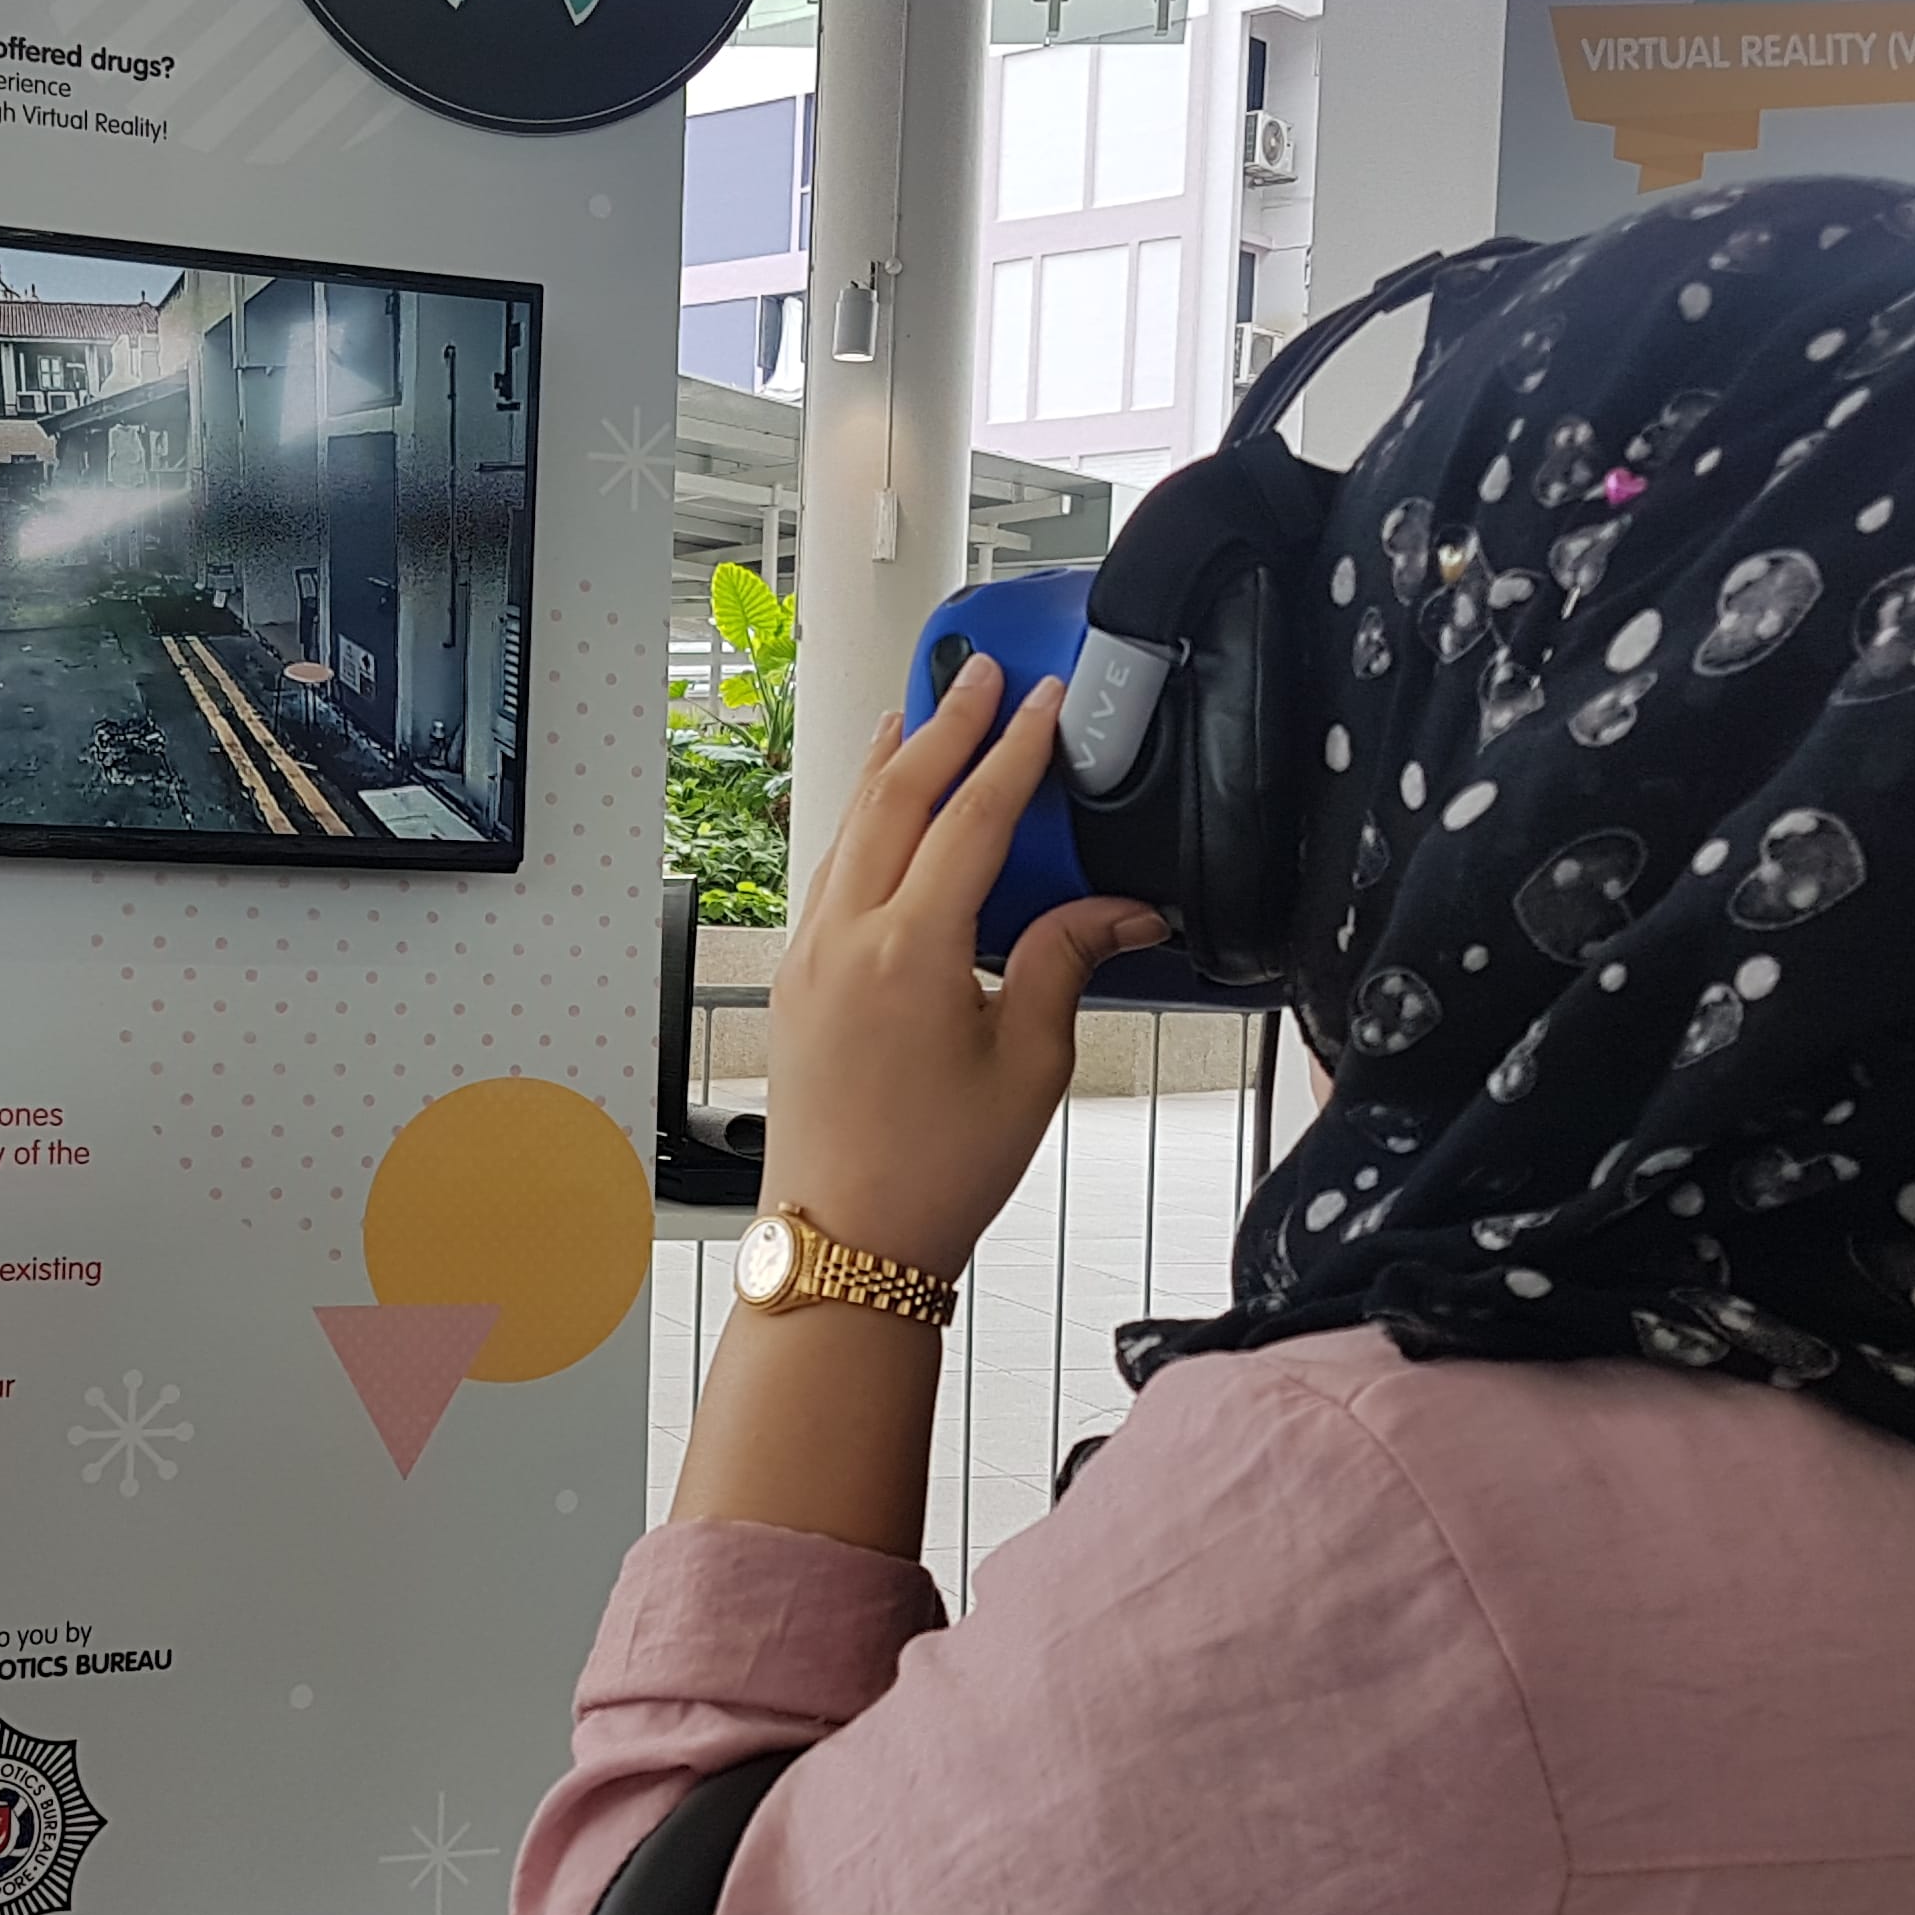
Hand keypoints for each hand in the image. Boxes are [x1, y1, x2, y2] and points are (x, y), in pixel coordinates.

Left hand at [761, 655, 1165, 1280]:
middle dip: (942, 727)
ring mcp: (809, 957)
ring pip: (849, 828)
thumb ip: (1065, 963)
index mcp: (909, 951)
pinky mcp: (795, 981)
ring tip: (922, 717)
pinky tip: (880, 814)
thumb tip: (1119, 909)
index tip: (1041, 701)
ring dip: (892, 766)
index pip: (971, 818)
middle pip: (895, 797)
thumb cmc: (935, 1171)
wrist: (847, 1242)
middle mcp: (845, 939)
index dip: (1014, 751)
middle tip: (979, 673)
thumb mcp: (1029, 1065)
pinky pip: (830, 873)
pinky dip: (861, 823)